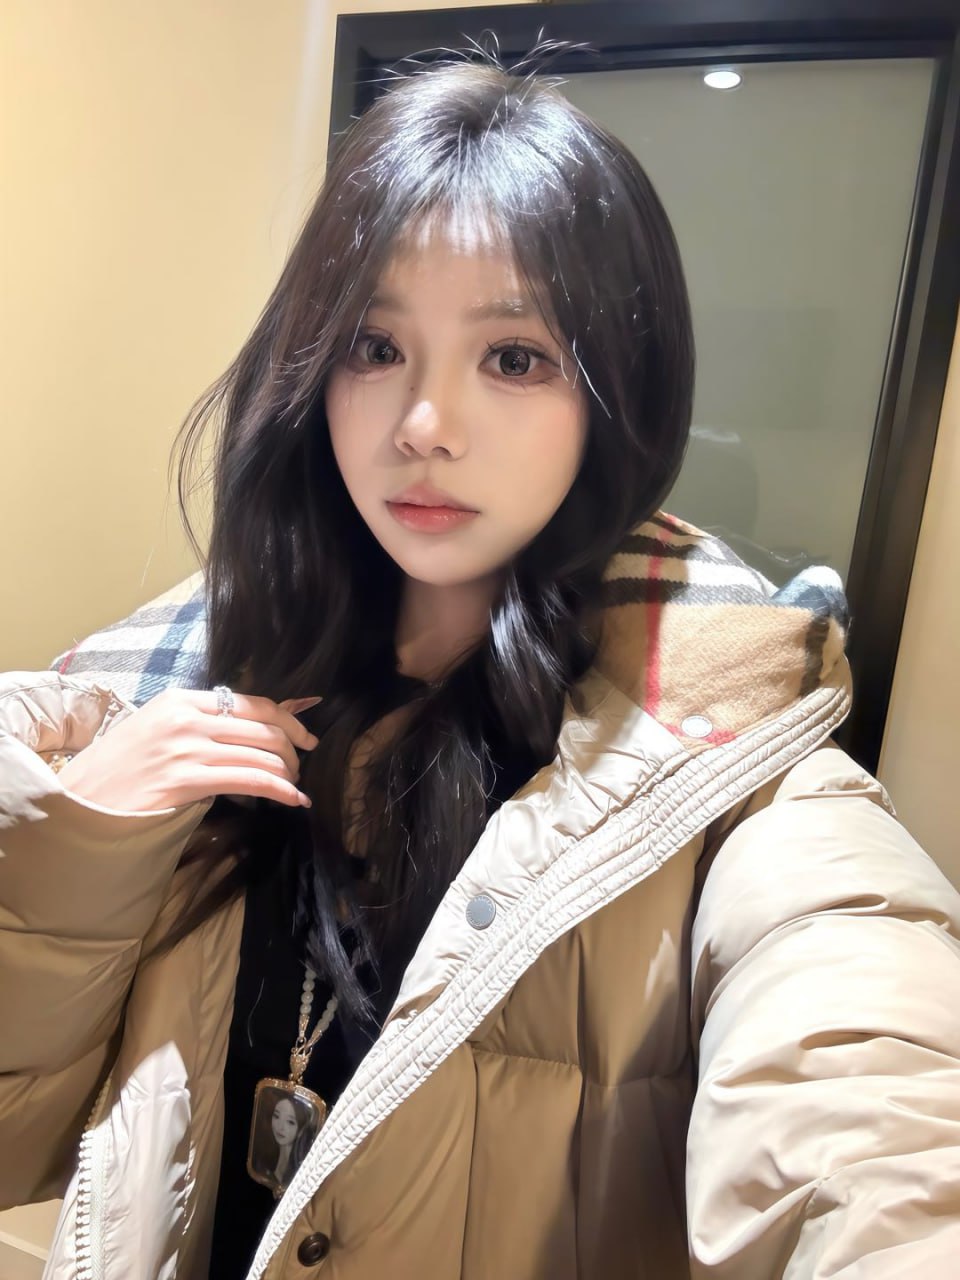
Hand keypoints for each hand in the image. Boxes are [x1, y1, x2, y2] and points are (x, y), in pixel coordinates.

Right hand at [56, 688, 320, 811]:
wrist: (81, 802)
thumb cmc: (120, 770)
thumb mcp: (160, 730)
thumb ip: (204, 725)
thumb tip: (256, 727)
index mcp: (182, 699)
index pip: (253, 703)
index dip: (289, 719)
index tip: (306, 736)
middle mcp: (187, 718)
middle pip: (264, 727)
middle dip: (293, 749)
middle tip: (300, 768)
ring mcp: (186, 747)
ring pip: (262, 754)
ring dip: (288, 774)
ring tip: (295, 788)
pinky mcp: (186, 780)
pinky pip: (251, 780)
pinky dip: (281, 790)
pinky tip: (294, 800)